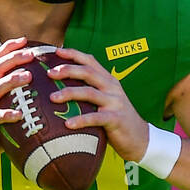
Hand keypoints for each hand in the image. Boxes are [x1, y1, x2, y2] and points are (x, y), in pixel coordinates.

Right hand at [0, 36, 30, 169]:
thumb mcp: (4, 109)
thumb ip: (18, 98)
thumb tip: (46, 89)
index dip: (8, 48)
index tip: (25, 40)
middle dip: (13, 58)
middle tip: (32, 54)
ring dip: (12, 80)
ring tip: (29, 76)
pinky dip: (7, 114)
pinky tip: (19, 114)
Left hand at [47, 47, 149, 162]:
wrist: (140, 137)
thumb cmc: (115, 119)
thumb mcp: (106, 99)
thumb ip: (91, 90)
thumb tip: (62, 86)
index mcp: (108, 80)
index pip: (90, 61)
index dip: (74, 54)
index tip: (56, 51)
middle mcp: (112, 88)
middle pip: (88, 73)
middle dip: (68, 70)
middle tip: (49, 73)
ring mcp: (115, 103)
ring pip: (90, 92)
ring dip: (69, 93)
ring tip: (52, 98)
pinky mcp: (116, 119)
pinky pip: (96, 117)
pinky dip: (81, 120)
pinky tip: (67, 124)